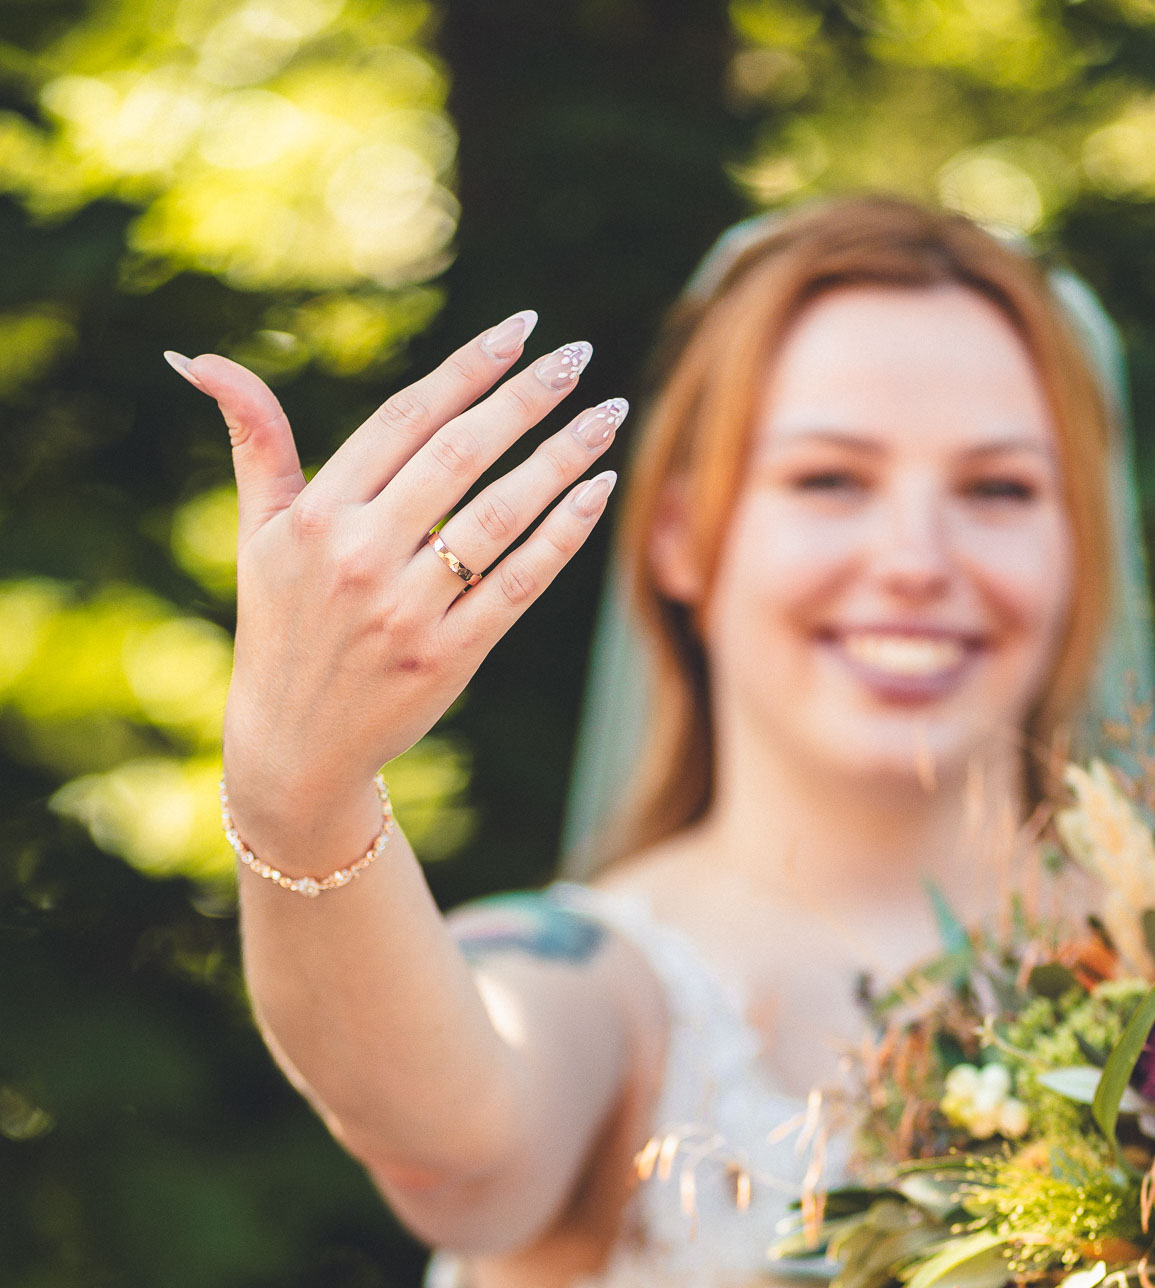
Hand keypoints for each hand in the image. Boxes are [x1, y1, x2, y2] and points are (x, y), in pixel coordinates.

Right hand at [167, 312, 623, 868]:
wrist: (295, 746)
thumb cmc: (280, 625)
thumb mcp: (256, 533)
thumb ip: (254, 442)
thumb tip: (201, 359)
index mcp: (317, 515)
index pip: (406, 419)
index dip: (468, 369)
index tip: (521, 326)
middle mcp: (361, 557)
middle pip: (460, 456)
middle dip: (526, 398)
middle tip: (577, 356)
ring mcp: (407, 611)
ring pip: (500, 517)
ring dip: (561, 458)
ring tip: (606, 415)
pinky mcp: (447, 659)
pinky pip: (519, 585)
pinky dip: (563, 536)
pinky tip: (599, 490)